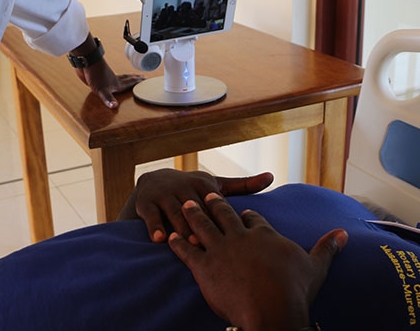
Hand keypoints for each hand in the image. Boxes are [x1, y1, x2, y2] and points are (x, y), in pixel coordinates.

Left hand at [73, 58, 142, 108]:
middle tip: (142, 76)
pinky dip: (114, 78)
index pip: (130, 83)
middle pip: (127, 78)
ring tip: (131, 76)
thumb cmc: (95, 74)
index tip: (146, 79)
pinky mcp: (99, 77)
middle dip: (135, 78)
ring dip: (127, 77)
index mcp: (116, 84)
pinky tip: (111, 80)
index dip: (138, 82)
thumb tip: (114, 106)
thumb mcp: (102, 90)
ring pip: (120, 77)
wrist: (86, 62)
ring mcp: (107, 77)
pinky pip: (110, 78)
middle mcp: (113, 80)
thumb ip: (108, 98)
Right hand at [117, 168, 273, 241]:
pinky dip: (155, 228)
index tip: (237, 233)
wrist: (152, 183)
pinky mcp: (146, 202)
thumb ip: (244, 185)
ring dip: (182, 227)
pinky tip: (159, 240)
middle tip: (214, 241)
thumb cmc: (192, 189)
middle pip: (196, 208)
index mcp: (203, 183)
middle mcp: (184, 186)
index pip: (216, 202)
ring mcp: (164, 194)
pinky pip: (151, 216)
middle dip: (204, 224)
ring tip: (190, 243)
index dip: (224, 217)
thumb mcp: (216, 185)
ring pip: (175, 213)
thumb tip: (273, 176)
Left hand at [169, 193, 346, 330]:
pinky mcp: (203, 266)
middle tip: (207, 195)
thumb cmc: (294, 291)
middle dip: (216, 204)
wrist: (272, 311)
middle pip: (225, 215)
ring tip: (186, 205)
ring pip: (203, 226)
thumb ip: (327, 247)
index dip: (248, 214)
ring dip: (193, 215)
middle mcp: (240, 236)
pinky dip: (178, 243)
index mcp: (264, 234)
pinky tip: (170, 237)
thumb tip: (343, 234)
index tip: (244, 210)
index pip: (253, 219)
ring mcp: (220, 249)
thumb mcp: (315, 266)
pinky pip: (187, 251)